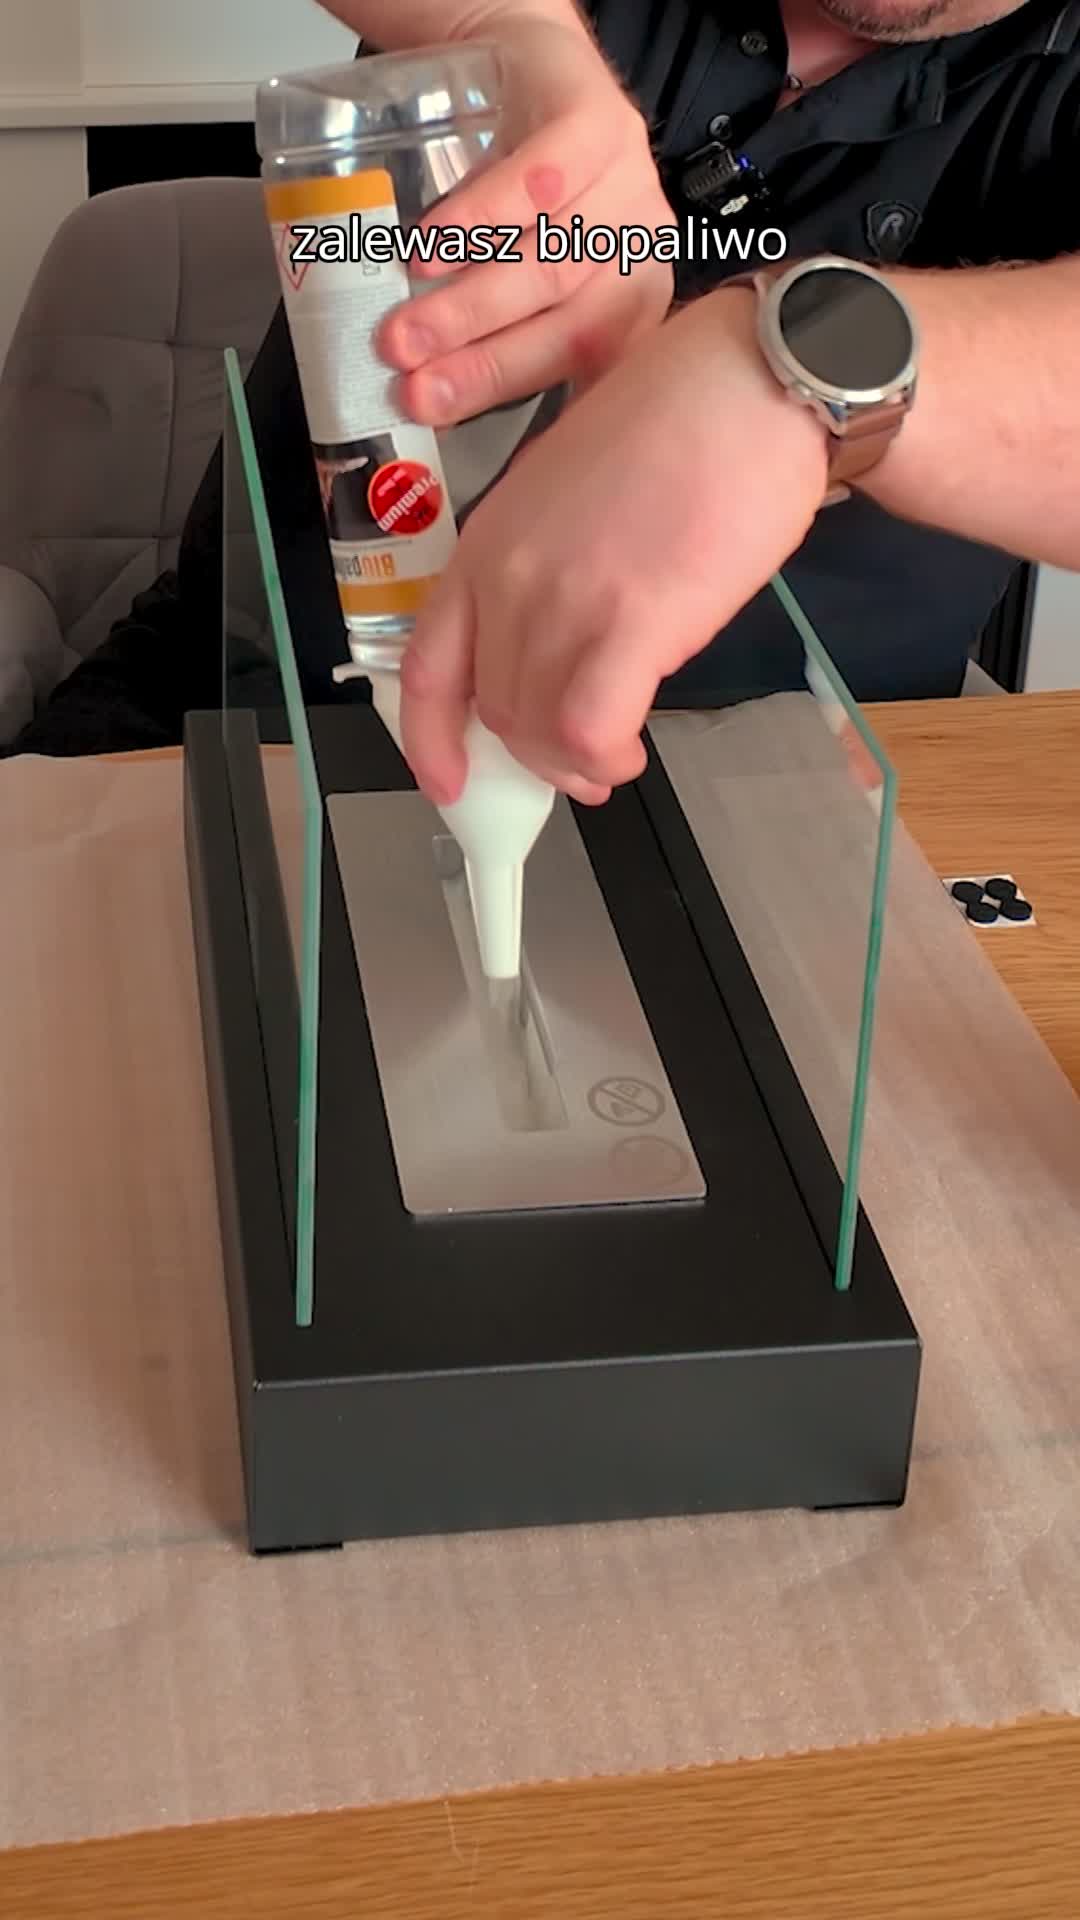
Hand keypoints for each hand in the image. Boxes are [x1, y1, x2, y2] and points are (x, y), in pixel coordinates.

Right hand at [377, 12, 676, 424]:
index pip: (584, 370)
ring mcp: (630, 186)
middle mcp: (642, 253)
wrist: (529, 63)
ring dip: (471, 304)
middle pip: (570, 326)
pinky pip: (543, 181)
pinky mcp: (601, 124)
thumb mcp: (518, 268)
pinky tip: (431, 244)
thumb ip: (497, 332)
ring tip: (403, 329)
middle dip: (484, 364)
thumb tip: (431, 404)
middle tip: (412, 386)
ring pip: (553, 264)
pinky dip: (482, 219)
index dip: (515, 400)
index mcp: (633, 307)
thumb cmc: (522, 184)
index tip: (446, 423)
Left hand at [398, 289, 829, 805]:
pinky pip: (587, 729)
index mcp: (486, 542)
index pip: (426, 668)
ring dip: (575, 763)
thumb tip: (557, 645)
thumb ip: (544, 570)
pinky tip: (629, 751)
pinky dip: (603, 757)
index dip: (429, 741)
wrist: (747, 383)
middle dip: (535, 756)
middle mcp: (508, 575)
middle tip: (581, 763)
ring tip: (613, 757)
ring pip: (536, 729)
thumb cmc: (679, 425)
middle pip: (493, 709)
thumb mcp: (569, 495)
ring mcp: (563, 597)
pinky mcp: (629, 620)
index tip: (450, 780)